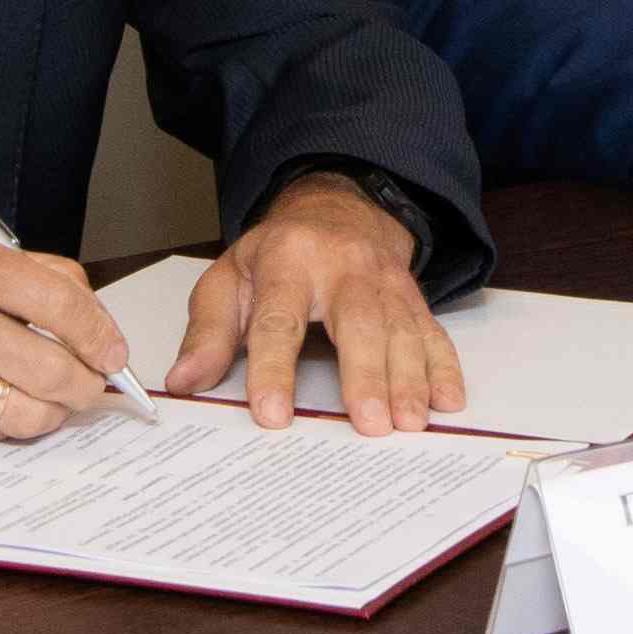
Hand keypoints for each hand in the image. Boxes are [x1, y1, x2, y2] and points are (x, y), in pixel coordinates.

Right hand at [0, 230, 136, 444]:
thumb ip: (27, 277)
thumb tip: (97, 324)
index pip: (60, 300)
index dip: (100, 334)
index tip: (114, 354)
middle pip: (52, 364)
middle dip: (85, 385)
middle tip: (91, 388)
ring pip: (26, 410)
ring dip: (48, 412)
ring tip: (44, 401)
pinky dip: (1, 427)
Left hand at [164, 177, 464, 436]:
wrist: (335, 208)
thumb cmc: (277, 255)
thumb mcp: (229, 279)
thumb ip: (207, 331)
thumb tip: (185, 381)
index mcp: (286, 261)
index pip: (277, 319)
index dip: (273, 369)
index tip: (273, 415)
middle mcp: (342, 267)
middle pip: (357, 323)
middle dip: (366, 375)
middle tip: (371, 425)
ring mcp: (383, 281)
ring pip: (401, 329)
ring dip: (409, 379)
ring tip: (409, 424)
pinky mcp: (412, 296)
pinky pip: (431, 331)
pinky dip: (444, 367)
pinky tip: (447, 401)